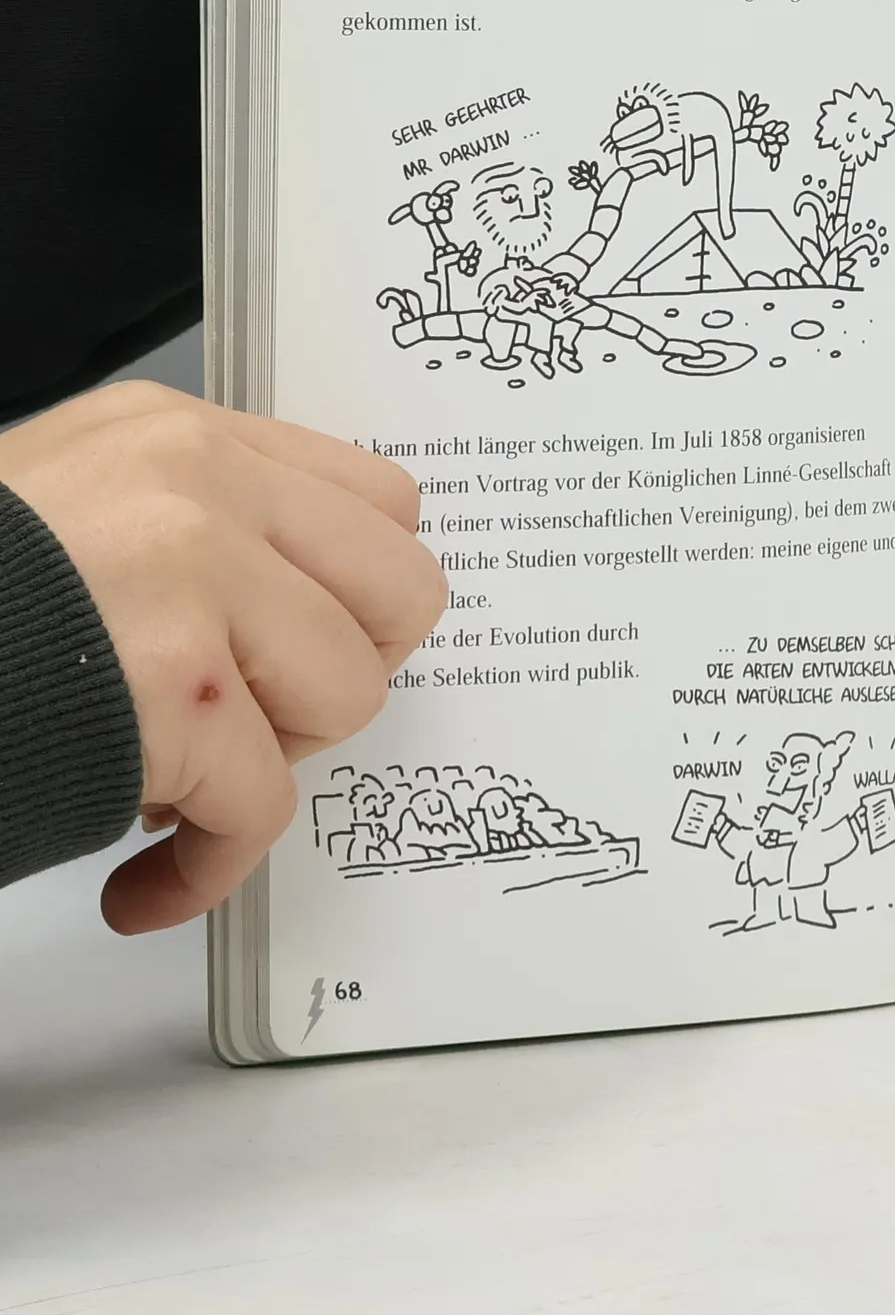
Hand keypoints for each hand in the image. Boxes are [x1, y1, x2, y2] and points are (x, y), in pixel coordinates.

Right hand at [0, 383, 446, 932]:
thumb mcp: (72, 506)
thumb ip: (194, 527)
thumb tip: (304, 600)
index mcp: (180, 436)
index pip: (379, 501)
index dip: (358, 594)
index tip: (313, 643)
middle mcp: (198, 486)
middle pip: (402, 592)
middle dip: (341, 676)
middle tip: (265, 716)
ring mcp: (189, 580)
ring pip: (346, 697)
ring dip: (269, 763)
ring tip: (174, 773)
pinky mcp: (169, 690)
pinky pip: (263, 803)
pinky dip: (206, 866)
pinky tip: (145, 878)